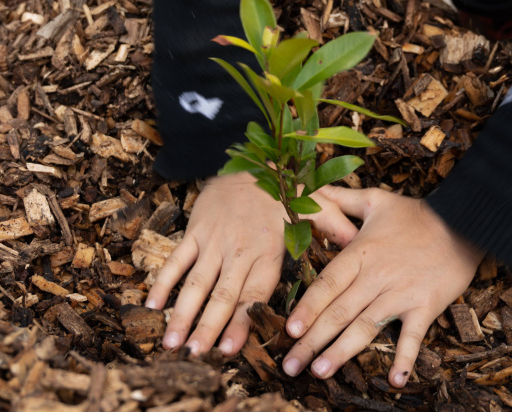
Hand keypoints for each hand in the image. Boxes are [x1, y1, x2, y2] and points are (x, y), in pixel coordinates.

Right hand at [145, 172, 358, 356]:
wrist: (248, 158)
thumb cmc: (284, 188)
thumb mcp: (316, 205)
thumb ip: (335, 227)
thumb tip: (358, 243)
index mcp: (267, 250)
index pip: (253, 293)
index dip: (242, 322)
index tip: (231, 348)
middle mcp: (238, 249)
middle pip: (221, 295)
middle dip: (207, 326)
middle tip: (196, 354)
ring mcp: (213, 241)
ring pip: (196, 282)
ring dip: (183, 313)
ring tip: (173, 341)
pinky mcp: (195, 232)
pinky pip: (176, 260)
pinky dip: (163, 282)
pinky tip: (153, 306)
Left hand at [281, 185, 484, 386]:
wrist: (464, 223)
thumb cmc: (417, 214)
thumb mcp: (376, 200)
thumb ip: (340, 199)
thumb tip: (310, 191)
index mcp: (361, 254)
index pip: (328, 284)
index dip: (307, 308)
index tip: (289, 329)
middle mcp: (377, 277)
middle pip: (339, 312)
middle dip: (311, 340)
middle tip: (291, 365)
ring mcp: (401, 294)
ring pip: (366, 327)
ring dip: (342, 352)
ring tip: (320, 371)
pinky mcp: (425, 307)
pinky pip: (413, 337)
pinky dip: (404, 358)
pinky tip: (396, 382)